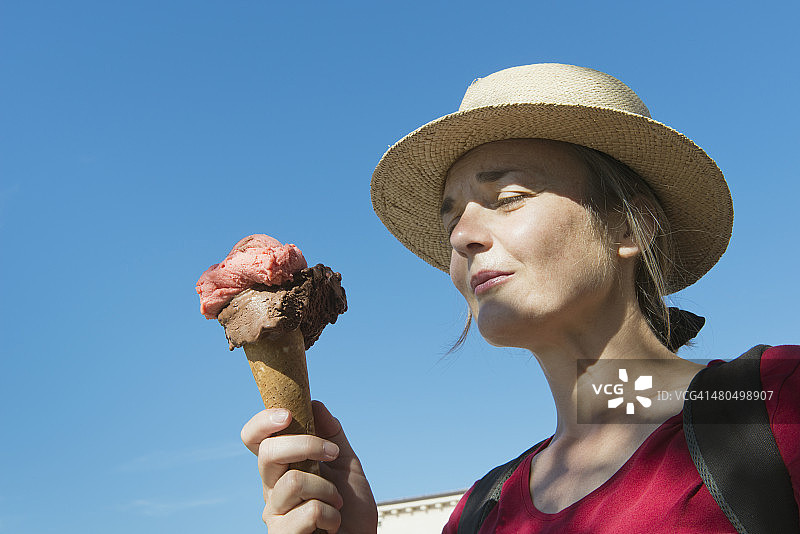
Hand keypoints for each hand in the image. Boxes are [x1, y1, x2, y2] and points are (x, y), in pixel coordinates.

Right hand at [241, 401, 377, 532]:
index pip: (255, 439)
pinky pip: (308, 511)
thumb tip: (315, 404)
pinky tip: (332, 526)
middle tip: (332, 454)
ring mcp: (274, 514)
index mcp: (282, 468)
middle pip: (267, 452)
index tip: (288, 414)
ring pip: (293, 482)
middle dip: (306, 445)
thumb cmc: (351, 510)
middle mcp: (271, 489)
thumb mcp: (346, 465)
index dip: (262, 422)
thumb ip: (332, 435)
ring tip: (337, 504)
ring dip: (327, 489)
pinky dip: (331, 515)